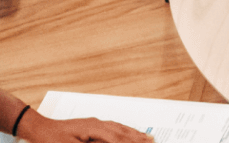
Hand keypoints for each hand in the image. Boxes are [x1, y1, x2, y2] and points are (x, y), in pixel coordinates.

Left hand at [18, 111, 152, 142]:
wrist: (38, 128)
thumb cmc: (50, 140)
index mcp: (94, 128)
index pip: (117, 139)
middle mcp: (98, 123)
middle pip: (122, 131)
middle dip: (138, 138)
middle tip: (153, 141)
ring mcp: (95, 123)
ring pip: (119, 128)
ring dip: (134, 133)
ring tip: (147, 137)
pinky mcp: (91, 126)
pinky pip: (113, 128)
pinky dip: (123, 131)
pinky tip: (126, 132)